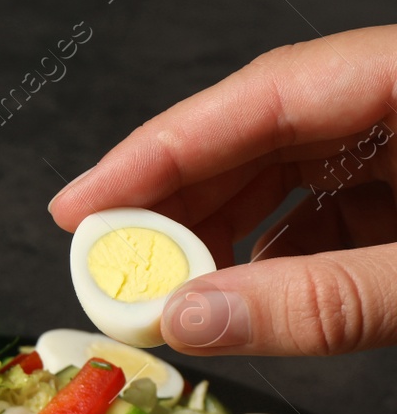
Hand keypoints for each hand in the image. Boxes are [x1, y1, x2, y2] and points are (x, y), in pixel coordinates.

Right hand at [48, 26, 396, 356]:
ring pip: (290, 170)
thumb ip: (320, 301)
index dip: (159, 151)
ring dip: (222, 234)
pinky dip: (280, 254)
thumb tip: (189, 320)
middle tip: (109, 263)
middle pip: (261, 130)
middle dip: (178, 200)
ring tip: (169, 293)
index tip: (80, 205)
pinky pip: (333, 204)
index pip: (262, 94)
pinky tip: (247, 297)